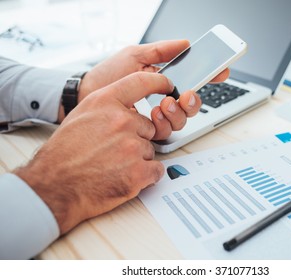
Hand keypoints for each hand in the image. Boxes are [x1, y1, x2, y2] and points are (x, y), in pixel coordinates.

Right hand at [15, 72, 173, 233]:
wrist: (54, 187)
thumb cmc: (63, 155)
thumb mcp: (81, 117)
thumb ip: (107, 108)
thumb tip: (128, 109)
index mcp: (105, 103)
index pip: (141, 82)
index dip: (158, 82)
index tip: (167, 84)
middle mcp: (122, 121)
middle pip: (147, 126)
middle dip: (135, 139)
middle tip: (113, 151)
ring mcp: (132, 146)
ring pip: (149, 150)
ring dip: (137, 159)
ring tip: (112, 166)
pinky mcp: (139, 171)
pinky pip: (156, 170)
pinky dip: (145, 176)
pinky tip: (124, 177)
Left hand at [58, 40, 229, 138]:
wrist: (87, 96)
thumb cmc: (107, 75)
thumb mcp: (135, 56)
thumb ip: (161, 51)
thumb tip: (185, 43)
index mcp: (163, 81)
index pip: (193, 80)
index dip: (209, 77)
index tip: (221, 72)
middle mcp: (164, 100)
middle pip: (192, 105)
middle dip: (194, 101)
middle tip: (186, 95)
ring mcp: (156, 116)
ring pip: (182, 119)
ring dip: (178, 112)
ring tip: (165, 104)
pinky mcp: (147, 131)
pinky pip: (167, 131)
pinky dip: (165, 122)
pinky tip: (156, 113)